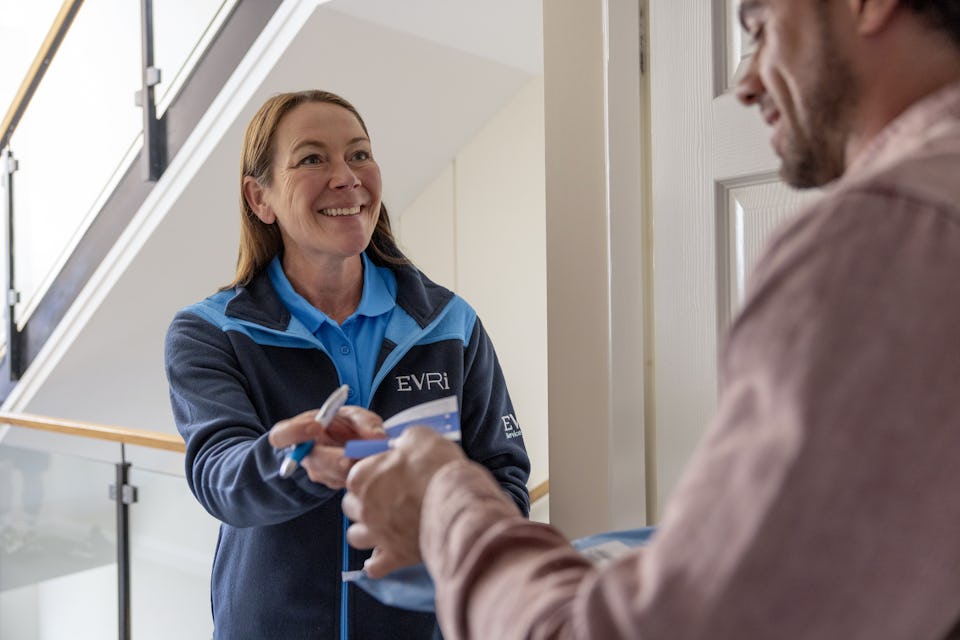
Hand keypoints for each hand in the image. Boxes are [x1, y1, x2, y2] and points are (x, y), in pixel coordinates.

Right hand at [268, 406, 385, 488]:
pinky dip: (363, 472)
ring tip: (374, 452)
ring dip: (357, 465)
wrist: (349, 443)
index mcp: (299, 432)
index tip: (316, 426)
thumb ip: (365, 421)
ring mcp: (319, 472)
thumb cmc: (345, 425)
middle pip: (316, 461)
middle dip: (340, 458)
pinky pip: (349, 481)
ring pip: (337, 474)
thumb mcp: (354, 415)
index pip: (281, 435)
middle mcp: (304, 455)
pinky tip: (372, 461)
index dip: (295, 432)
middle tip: (360, 451)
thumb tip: (378, 438)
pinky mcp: (335, 484)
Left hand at [343, 426, 465, 577]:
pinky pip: (374, 567)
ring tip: (385, 527)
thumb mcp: (420, 436)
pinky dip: (378, 563)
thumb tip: (401, 445)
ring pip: (356, 537)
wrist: (460, 500)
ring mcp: (378, 534)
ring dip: (367, 532)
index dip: (369, 476)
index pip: (353, 478)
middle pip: (351, 508)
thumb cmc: (439, 467)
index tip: (384, 476)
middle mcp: (364, 508)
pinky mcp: (395, 556)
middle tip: (386, 500)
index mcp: (363, 477)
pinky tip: (386, 555)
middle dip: (365, 504)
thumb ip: (404, 440)